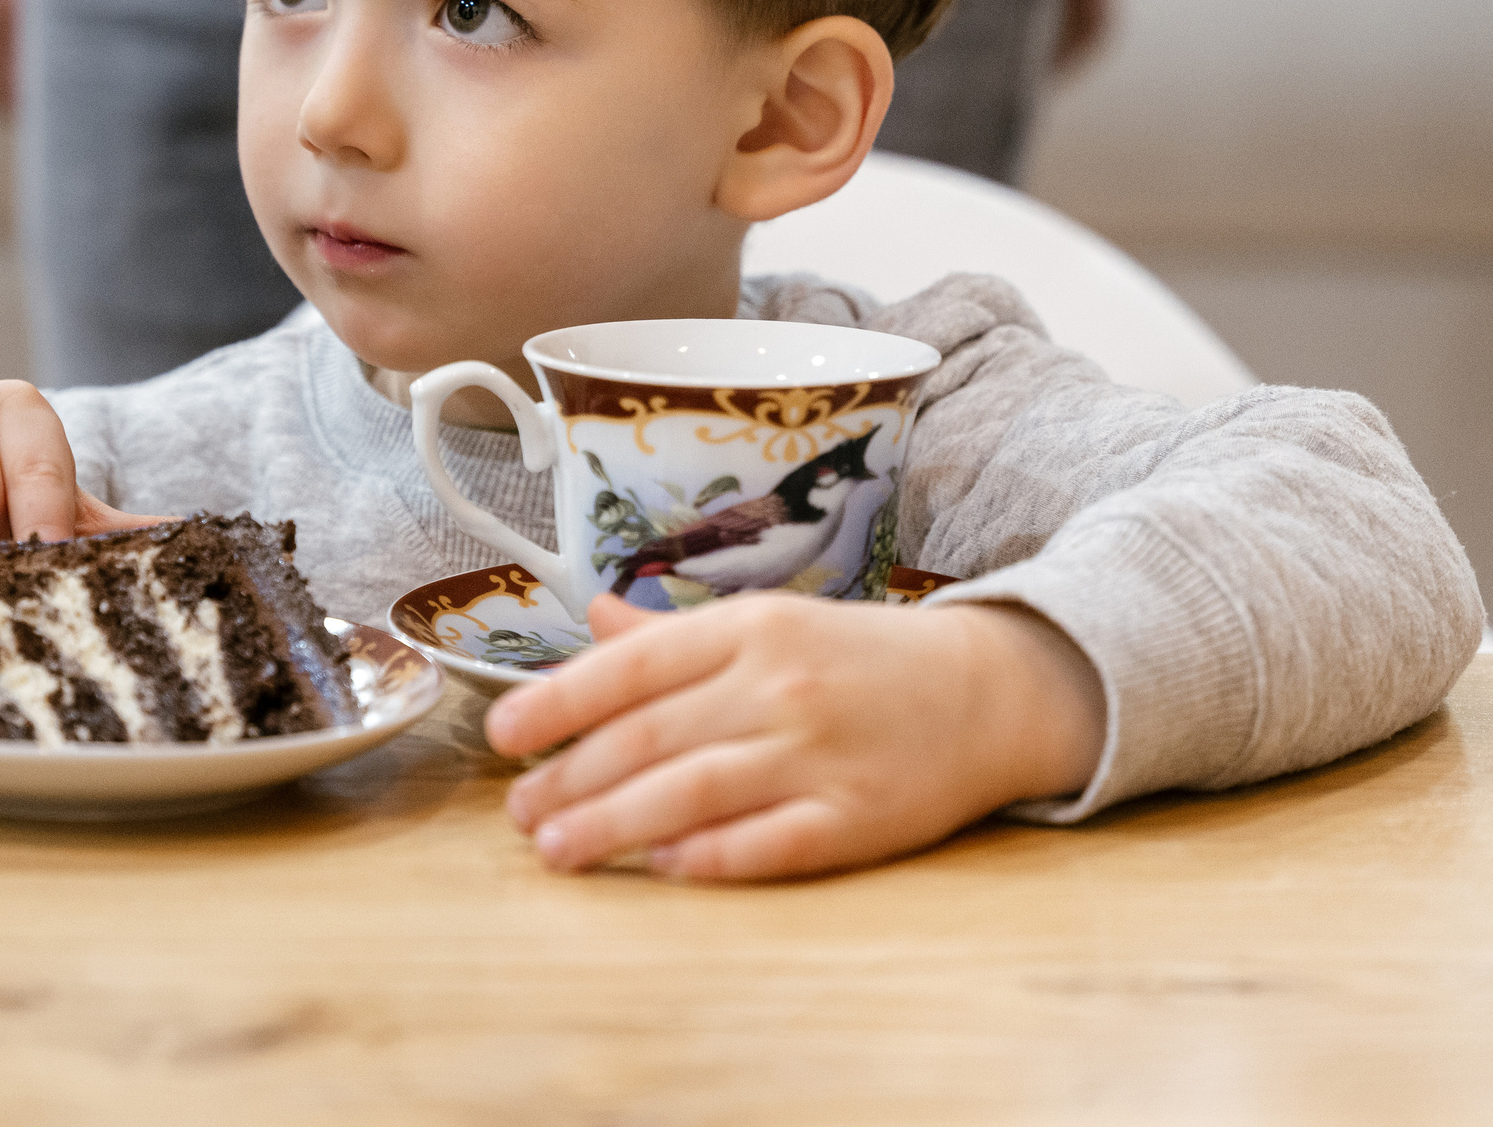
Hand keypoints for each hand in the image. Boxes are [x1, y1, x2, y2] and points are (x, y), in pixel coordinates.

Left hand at [486, 592, 1107, 881]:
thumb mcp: (772, 625)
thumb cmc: (863, 660)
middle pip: (649, 736)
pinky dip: (708, 857)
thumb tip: (593, 625)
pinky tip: (660, 867)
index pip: (633, 665)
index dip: (557, 701)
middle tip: (520, 812)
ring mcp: (820, 753)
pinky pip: (767, 842)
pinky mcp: (858, 819)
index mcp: (752, 629)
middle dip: (570, 777)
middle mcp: (780, 686)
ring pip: (692, 791)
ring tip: (557, 849)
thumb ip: (678, 635)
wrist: (990, 691)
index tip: (502, 735)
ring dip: (611, 825)